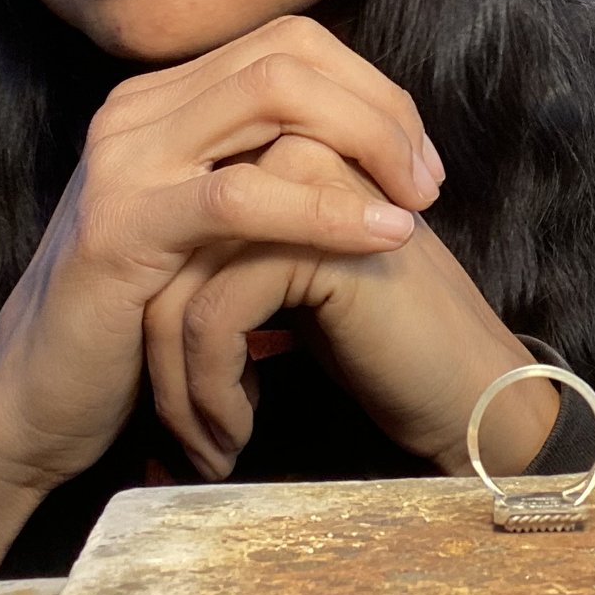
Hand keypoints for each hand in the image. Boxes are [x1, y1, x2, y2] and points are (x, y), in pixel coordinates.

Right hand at [0, 18, 444, 584]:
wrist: (35, 402)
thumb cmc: (135, 326)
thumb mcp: (206, 233)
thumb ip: (260, 174)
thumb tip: (365, 145)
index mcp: (160, 101)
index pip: (287, 45)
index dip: (369, 88)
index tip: (419, 159)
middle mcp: (135, 111)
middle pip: (288, 56)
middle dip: (379, 109)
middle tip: (429, 181)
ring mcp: (123, 161)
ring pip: (271, 96)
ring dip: (365, 143)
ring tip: (415, 204)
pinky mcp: (121, 227)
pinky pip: (241, 195)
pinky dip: (324, 207)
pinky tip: (380, 238)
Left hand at [142, 133, 557, 482]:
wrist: (466, 390)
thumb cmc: (378, 348)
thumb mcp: (285, 286)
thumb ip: (222, 253)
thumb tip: (129, 283)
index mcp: (276, 145)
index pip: (167, 227)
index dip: (156, 326)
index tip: (179, 404)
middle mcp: (286, 148)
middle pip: (161, 257)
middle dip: (159, 361)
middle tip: (183, 439)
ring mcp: (302, 187)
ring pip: (175, 292)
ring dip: (184, 390)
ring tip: (209, 449)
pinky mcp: (313, 240)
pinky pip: (211, 317)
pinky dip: (214, 391)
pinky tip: (241, 432)